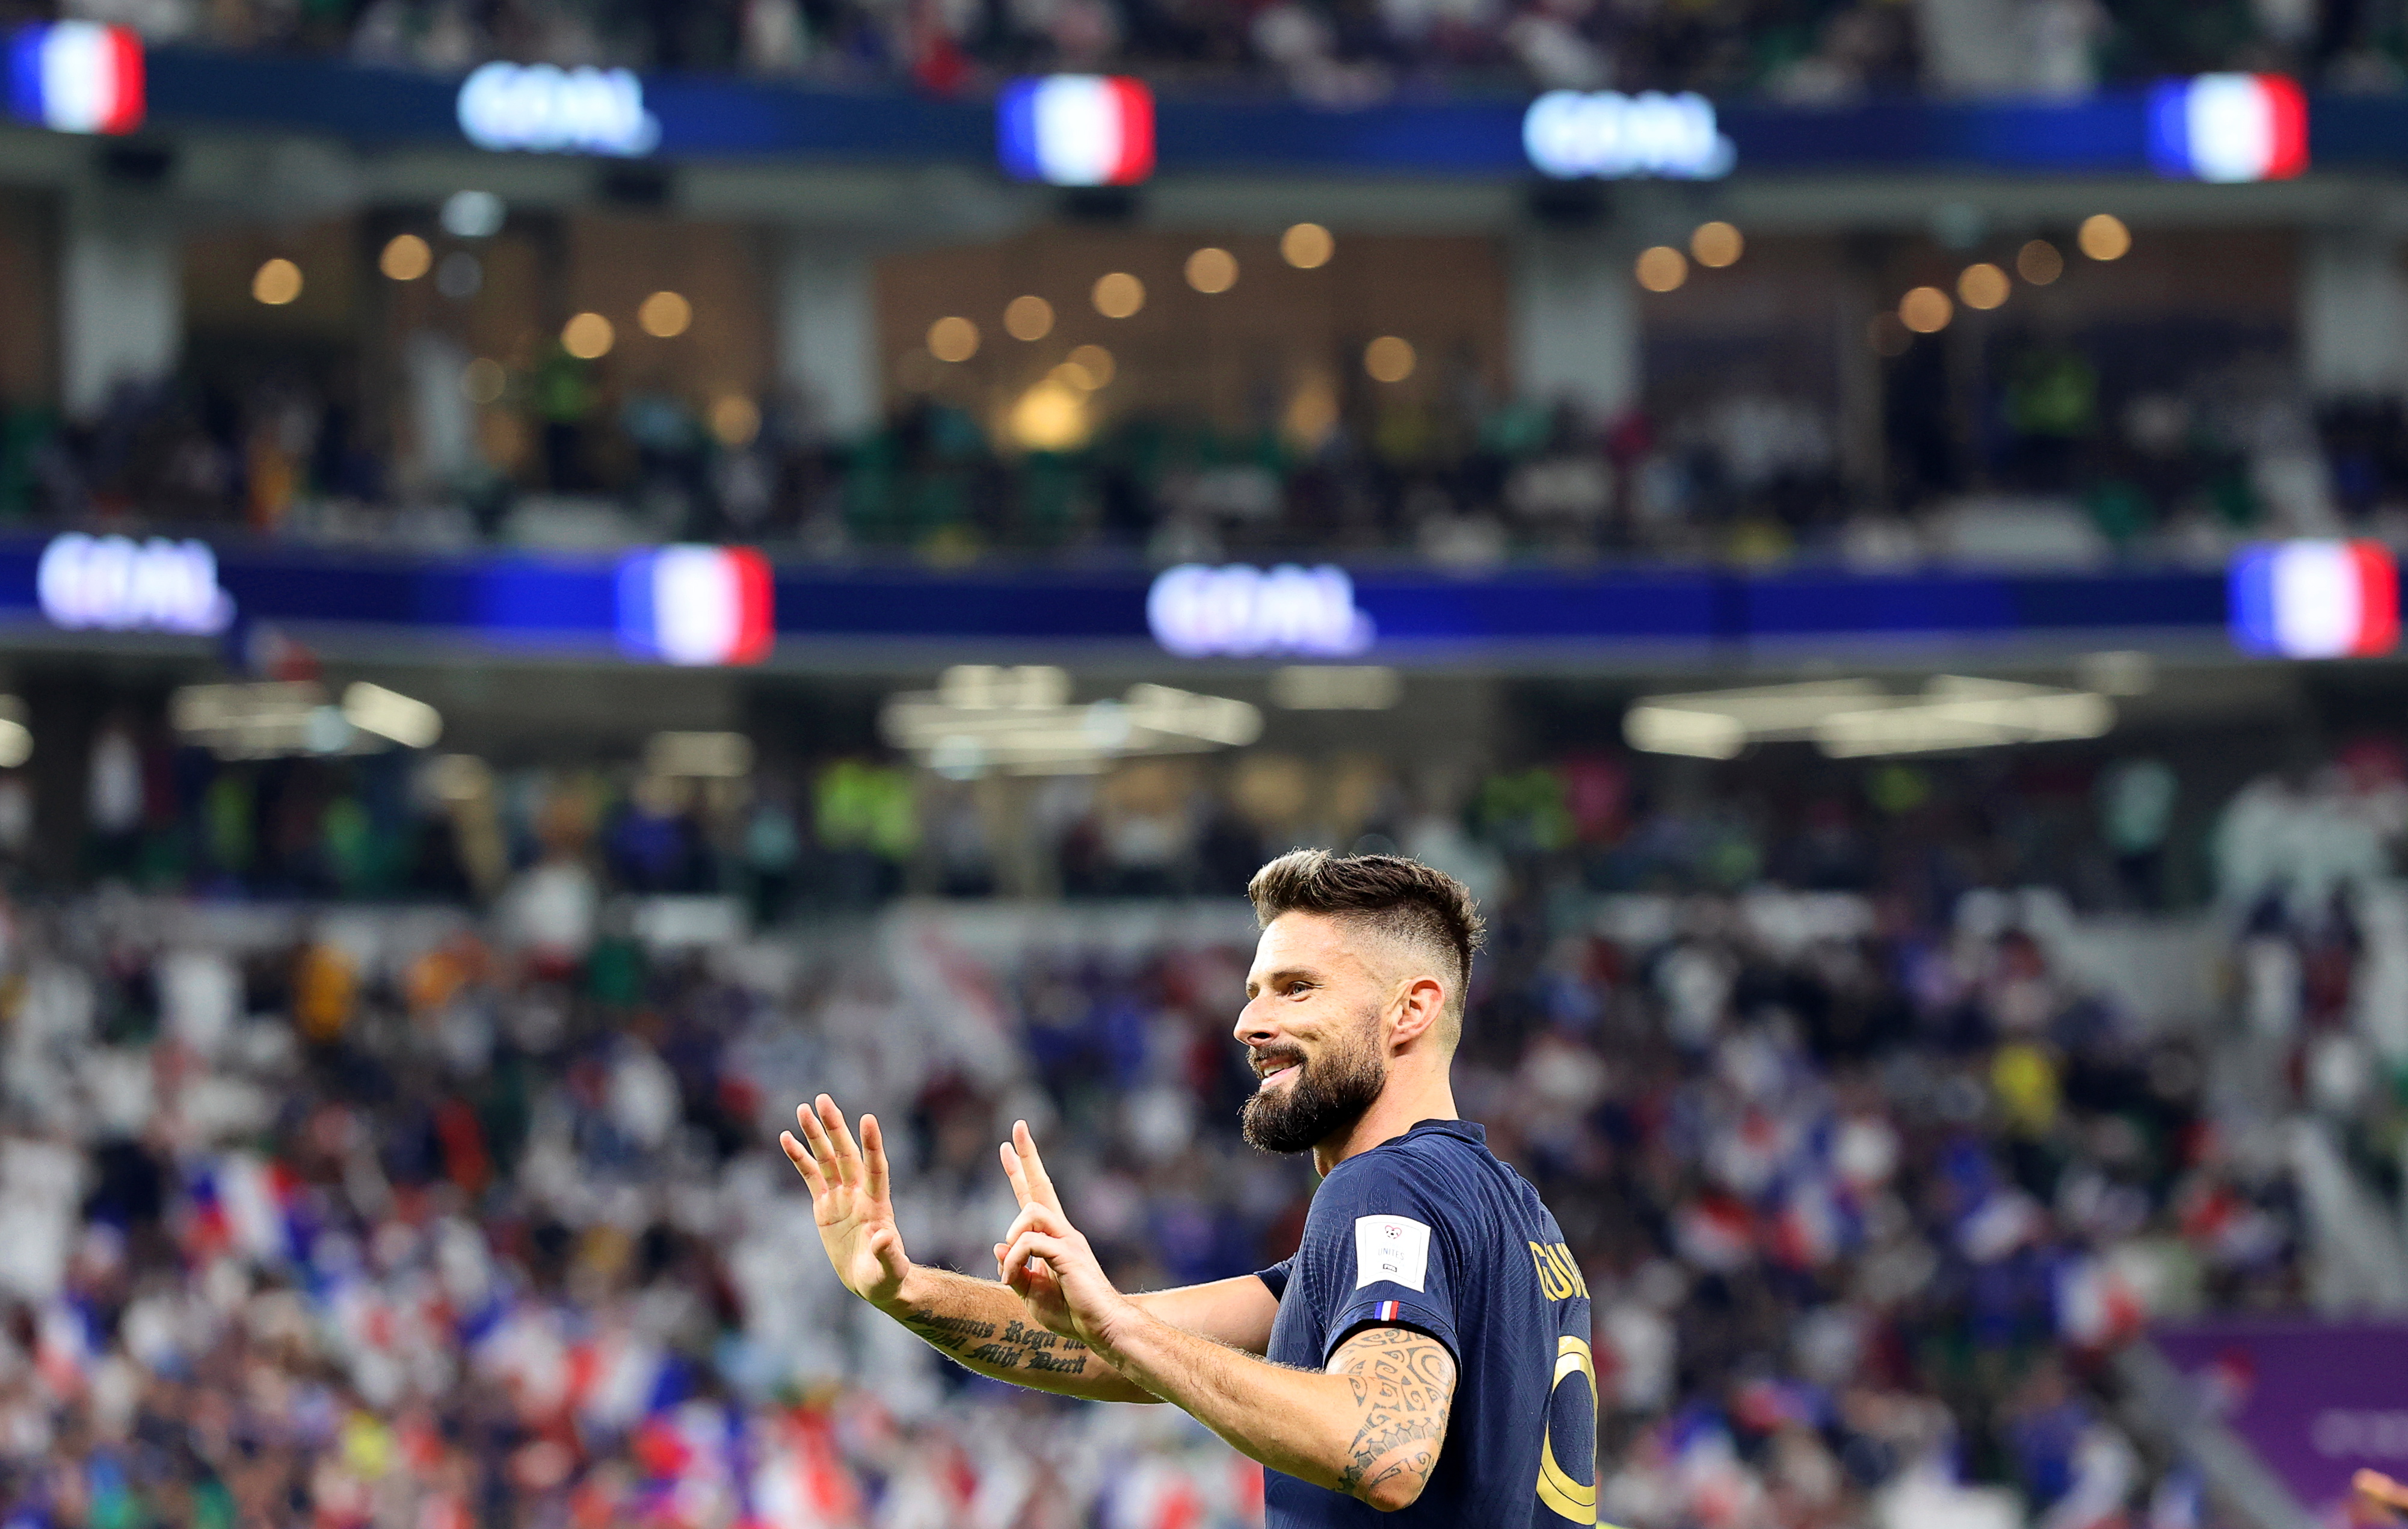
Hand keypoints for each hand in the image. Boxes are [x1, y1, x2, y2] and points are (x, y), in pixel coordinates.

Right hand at [781, 1096, 911, 1311]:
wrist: (873, 1282)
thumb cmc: (886, 1277)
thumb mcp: (889, 1270)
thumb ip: (888, 1253)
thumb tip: (884, 1237)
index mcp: (878, 1205)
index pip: (876, 1168)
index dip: (872, 1145)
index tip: (868, 1118)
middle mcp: (859, 1194)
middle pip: (846, 1154)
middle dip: (835, 1128)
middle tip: (823, 1100)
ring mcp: (841, 1197)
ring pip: (826, 1160)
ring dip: (815, 1135)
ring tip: (803, 1108)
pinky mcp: (824, 1206)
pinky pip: (810, 1176)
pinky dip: (799, 1158)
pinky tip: (786, 1137)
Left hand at [993, 1120, 1075, 1336]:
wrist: (1102, 1328)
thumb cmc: (1072, 1313)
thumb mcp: (1031, 1293)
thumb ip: (1015, 1270)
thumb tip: (996, 1246)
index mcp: (1055, 1238)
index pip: (1035, 1196)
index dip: (1021, 1170)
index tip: (1008, 1145)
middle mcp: (1063, 1231)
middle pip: (1042, 1185)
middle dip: (1028, 1156)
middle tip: (1017, 1125)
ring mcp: (1068, 1240)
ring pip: (1031, 1213)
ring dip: (1011, 1239)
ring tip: (1009, 1268)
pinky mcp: (1068, 1254)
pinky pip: (1030, 1243)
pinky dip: (1014, 1259)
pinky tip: (1011, 1277)